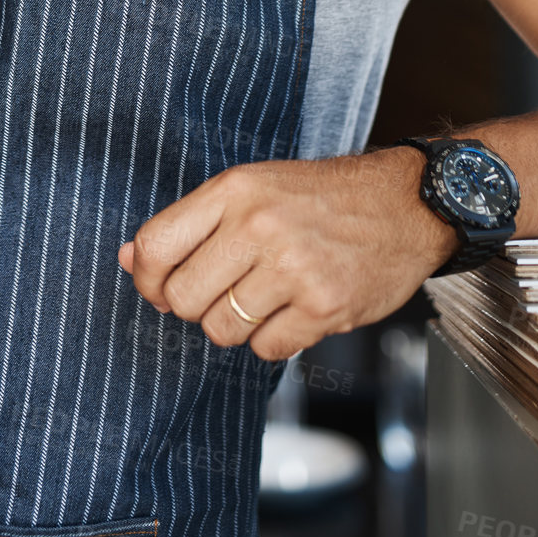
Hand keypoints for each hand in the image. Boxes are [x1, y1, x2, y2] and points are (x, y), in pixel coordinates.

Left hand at [116, 149, 458, 358]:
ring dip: (235, 325)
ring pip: (220, 330)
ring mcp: (293, 268)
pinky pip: (266, 348)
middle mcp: (259, 225)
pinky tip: (294, 310)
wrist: (406, 204)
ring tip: (263, 298)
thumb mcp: (251, 187)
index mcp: (234, 190)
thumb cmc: (321, 197)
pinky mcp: (324, 307)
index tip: (158, 287)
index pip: (155, 246)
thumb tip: (131, 260)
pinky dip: (274, 339)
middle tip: (222, 292)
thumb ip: (192, 223)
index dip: (146, 279)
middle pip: (182, 297)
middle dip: (194, 306)